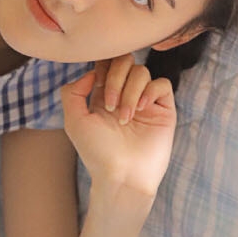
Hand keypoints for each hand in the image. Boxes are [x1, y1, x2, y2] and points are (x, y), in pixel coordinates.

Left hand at [59, 56, 176, 200]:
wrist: (123, 175)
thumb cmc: (97, 153)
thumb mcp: (74, 121)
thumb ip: (73, 92)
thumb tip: (92, 73)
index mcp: (104, 95)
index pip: (106, 63)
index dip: (102, 66)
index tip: (97, 84)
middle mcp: (125, 95)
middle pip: (125, 61)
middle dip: (115, 78)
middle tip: (109, 105)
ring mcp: (145, 101)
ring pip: (142, 72)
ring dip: (130, 92)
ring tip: (125, 118)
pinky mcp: (163, 109)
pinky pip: (162, 84)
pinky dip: (150, 92)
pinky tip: (142, 110)